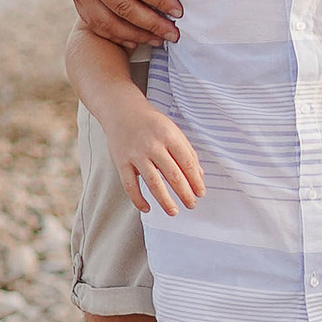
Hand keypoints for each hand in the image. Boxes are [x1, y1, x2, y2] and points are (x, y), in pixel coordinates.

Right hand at [49, 0, 176, 50]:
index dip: (159, 0)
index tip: (179, 10)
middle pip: (123, 9)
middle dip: (151, 24)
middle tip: (175, 34)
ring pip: (106, 21)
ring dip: (133, 35)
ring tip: (158, 41)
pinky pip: (91, 20)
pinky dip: (111, 34)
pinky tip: (130, 39)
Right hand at [100, 98, 205, 217]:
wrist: (122, 110)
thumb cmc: (151, 122)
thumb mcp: (173, 130)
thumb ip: (187, 151)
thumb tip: (199, 175)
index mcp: (169, 135)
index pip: (187, 163)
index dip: (195, 181)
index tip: (200, 193)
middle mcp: (153, 145)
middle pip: (173, 175)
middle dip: (185, 193)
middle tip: (191, 205)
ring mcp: (136, 154)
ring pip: (153, 183)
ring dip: (165, 201)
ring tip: (174, 211)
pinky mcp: (121, 162)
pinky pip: (130, 186)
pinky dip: (138, 200)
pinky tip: (147, 208)